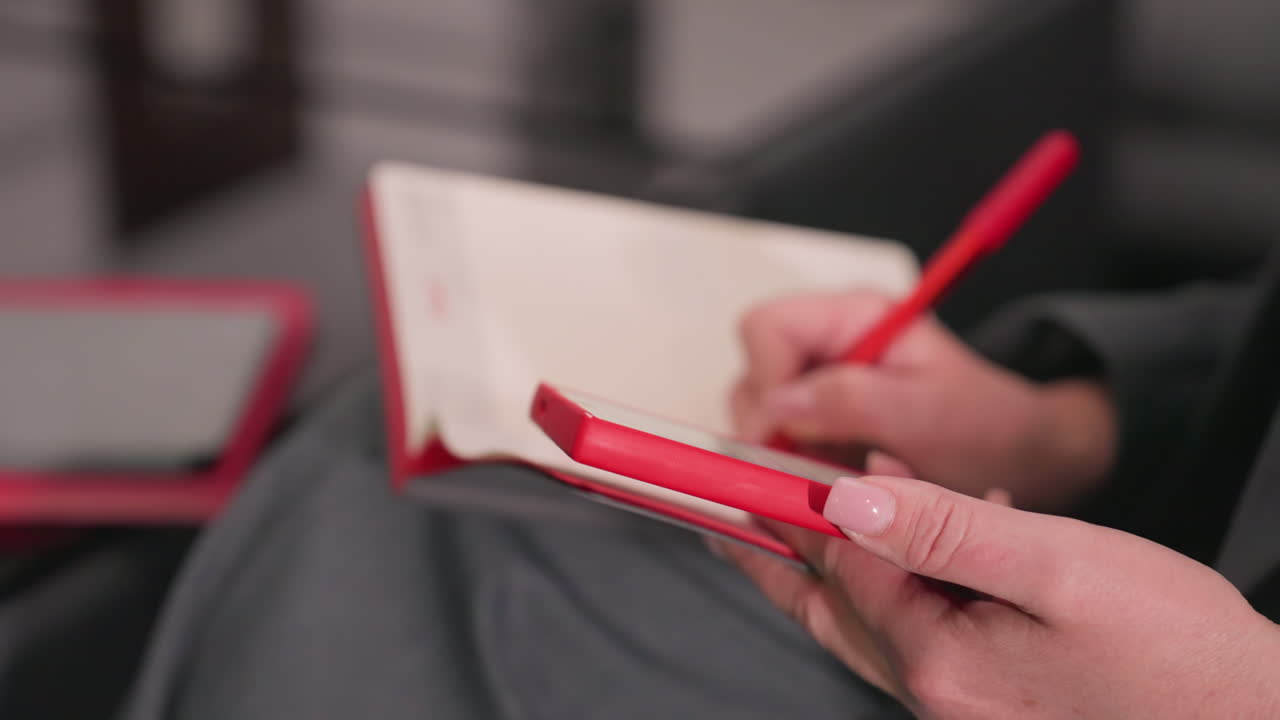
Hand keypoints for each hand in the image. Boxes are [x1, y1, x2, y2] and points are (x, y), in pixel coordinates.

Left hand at [715, 475, 1279, 718]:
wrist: (1252, 717)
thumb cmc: (1176, 649)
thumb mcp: (1058, 566)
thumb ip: (945, 529)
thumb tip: (850, 500)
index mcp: (942, 659)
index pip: (841, 565)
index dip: (795, 506)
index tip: (744, 468)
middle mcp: (936, 691)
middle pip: (833, 604)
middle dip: (781, 550)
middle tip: (730, 509)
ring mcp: (959, 701)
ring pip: (866, 620)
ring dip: (835, 564)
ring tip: (804, 518)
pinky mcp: (985, 696)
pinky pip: (915, 632)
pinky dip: (899, 582)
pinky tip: (919, 539)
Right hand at [731, 291, 1115, 510]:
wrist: (1019, 458)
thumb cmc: (986, 426)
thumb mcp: (925, 413)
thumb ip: (851, 400)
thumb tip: (777, 407)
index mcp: (854, 316)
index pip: (767, 329)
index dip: (767, 384)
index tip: (782, 438)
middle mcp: (828, 340)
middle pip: (753, 368)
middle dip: (767, 424)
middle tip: (801, 468)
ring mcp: (820, 380)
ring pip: (757, 407)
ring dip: (779, 449)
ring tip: (823, 478)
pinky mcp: (819, 419)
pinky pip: (777, 437)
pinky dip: (789, 465)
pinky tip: (823, 484)